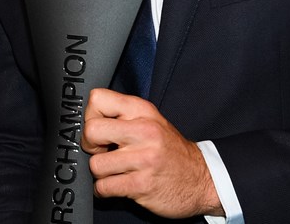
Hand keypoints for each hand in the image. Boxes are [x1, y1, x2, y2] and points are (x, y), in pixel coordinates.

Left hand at [81, 87, 219, 217]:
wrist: (202, 179)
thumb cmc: (170, 151)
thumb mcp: (151, 121)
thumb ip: (123, 116)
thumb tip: (88, 120)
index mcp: (142, 111)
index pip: (97, 99)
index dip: (90, 116)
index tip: (100, 130)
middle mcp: (144, 131)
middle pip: (91, 130)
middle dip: (89, 146)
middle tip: (101, 151)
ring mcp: (144, 159)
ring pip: (95, 164)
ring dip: (101, 173)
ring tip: (115, 171)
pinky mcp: (142, 184)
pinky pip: (104, 187)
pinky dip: (104, 190)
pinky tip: (117, 185)